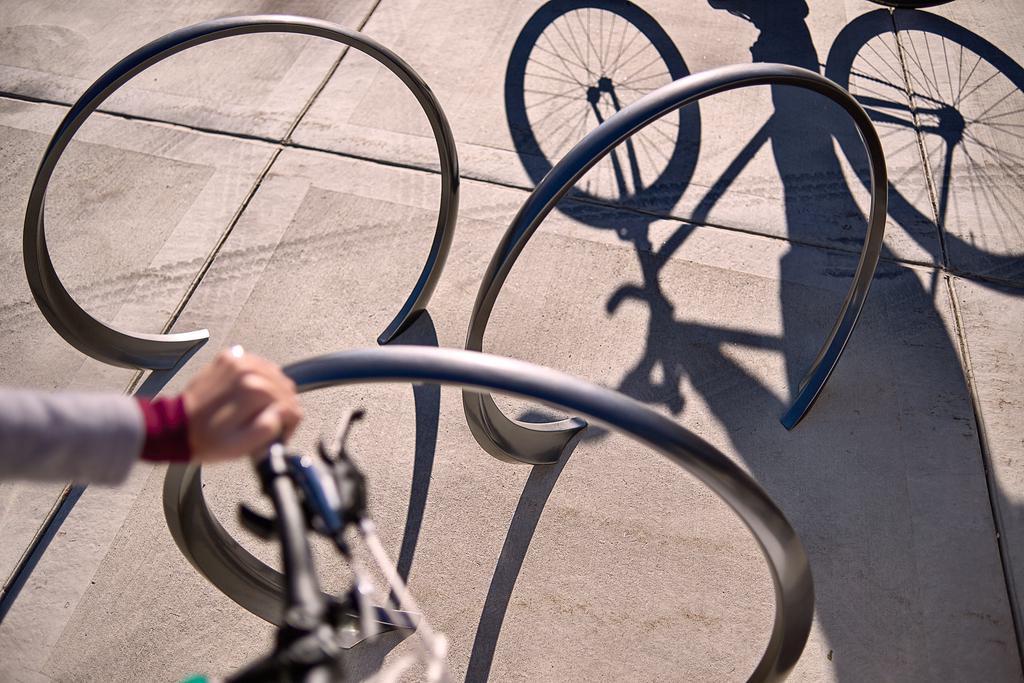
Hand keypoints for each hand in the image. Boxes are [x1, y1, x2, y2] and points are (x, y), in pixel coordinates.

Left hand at [181, 347, 302, 463]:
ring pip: (276, 374)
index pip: (292, 406)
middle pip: (286, 388)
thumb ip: (269, 428)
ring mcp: (238, 360)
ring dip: (273, 392)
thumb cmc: (207, 440)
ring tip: (259, 409)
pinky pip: (259, 365)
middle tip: (269, 423)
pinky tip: (250, 394)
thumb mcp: (241, 446)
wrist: (176, 426)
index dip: (287, 425)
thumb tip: (285, 412)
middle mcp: (248, 370)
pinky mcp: (230, 358)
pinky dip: (260, 378)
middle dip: (282, 407)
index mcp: (254, 390)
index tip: (276, 435)